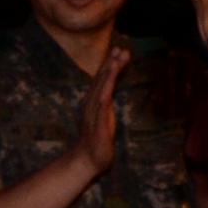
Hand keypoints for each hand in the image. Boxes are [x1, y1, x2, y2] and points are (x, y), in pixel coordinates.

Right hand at [75, 47, 131, 177]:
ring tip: (117, 57)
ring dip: (109, 71)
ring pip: (101, 87)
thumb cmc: (97, 141)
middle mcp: (91, 103)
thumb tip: (111, 94)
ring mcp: (93, 112)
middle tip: (120, 48)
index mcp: (94, 102)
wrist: (87, 160)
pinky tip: (110, 79)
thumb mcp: (105, 119)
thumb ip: (108, 106)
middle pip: (101, 80)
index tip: (119, 51)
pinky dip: (106, 88)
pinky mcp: (97, 121)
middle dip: (111, 63)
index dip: (110, 65)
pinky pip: (103, 101)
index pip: (102, 81)